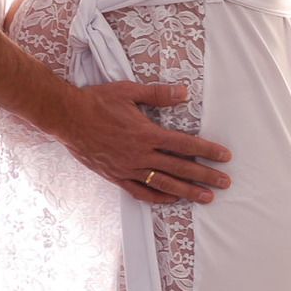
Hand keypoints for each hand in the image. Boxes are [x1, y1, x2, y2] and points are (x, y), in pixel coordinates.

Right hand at [57, 81, 231, 204]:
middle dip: (205, 176)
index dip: (207, 151)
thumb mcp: (128, 91)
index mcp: (146, 133)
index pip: (185, 144)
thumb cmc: (96, 101)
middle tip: (224, 183)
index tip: (224, 157)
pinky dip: (157, 197)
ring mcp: (128, 168)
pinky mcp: (115, 176)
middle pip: (180, 168)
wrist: (66, 117)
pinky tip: (171, 199)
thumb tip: (183, 92)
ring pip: (163, 184)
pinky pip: (140, 191)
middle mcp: (140, 154)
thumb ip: (158, 94)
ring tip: (206, 197)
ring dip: (187, 191)